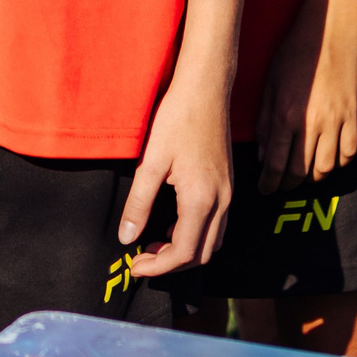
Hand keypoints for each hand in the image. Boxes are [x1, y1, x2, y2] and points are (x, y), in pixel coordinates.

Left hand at [120, 72, 229, 275]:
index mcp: (201, 200)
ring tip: (156, 241)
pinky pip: (217, 224)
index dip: (158, 268)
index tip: (134, 267)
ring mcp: (229, 193)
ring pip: (213, 242)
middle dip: (172, 264)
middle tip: (142, 258)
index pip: (182, 254)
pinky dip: (197, 234)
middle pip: (201, 255)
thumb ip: (139, 203)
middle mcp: (222, 202)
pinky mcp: (229, 184)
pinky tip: (173, 220)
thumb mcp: (151, 161)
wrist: (207, 88)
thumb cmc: (178, 118)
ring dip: (186, 250)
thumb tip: (127, 238)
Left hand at [256, 23, 356, 193]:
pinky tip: (328, 161)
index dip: (269, 182)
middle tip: (280, 186)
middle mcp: (311, 123)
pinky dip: (340, 164)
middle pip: (301, 171)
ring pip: (327, 168)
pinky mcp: (352, 116)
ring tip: (303, 176)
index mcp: (286, 114)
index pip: (276, 163)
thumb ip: (265, 122)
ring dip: (313, 178)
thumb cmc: (293, 54)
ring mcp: (336, 121)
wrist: (330, 33)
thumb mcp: (270, 84)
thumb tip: (263, 155)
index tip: (264, 190)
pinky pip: (350, 153)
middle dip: (288, 185)